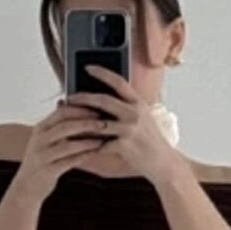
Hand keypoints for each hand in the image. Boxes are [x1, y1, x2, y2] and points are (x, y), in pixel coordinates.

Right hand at [10, 99, 108, 202]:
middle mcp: (39, 140)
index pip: (61, 112)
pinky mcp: (48, 171)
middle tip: (104, 124)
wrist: (27, 186)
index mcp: (40, 128)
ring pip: (68, 144)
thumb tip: (76, 107)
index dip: (80, 110)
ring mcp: (42, 156)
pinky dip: (84, 156)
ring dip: (87, 141)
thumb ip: (58, 125)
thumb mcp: (45, 139)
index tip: (97, 110)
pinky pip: (69, 161)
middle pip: (65, 126)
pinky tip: (94, 153)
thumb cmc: (41, 160)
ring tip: (102, 139)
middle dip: (86, 123)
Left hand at [64, 65, 182, 185]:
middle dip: (83, 98)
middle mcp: (134, 113)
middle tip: (69, 97)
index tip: (87, 67)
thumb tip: (102, 100)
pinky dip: (89, 145)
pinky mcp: (124, 145)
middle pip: (103, 100)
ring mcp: (129, 129)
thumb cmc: (150, 140)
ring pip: (98, 123)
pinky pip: (100, 143)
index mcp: (138, 103)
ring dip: (81, 123)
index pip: (119, 82)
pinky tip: (79, 145)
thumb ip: (126, 107)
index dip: (102, 73)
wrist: (162, 162)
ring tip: (68, 122)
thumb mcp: (142, 117)